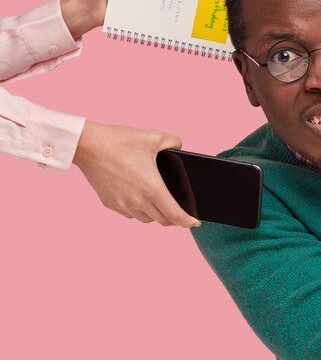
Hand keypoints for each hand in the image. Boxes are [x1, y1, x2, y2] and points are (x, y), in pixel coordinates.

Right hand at [72, 121, 199, 227]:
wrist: (87, 145)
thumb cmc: (120, 141)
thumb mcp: (153, 137)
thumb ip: (173, 142)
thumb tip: (180, 147)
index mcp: (152, 189)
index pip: (175, 215)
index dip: (187, 221)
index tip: (195, 222)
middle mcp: (137, 201)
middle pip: (162, 220)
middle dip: (174, 219)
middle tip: (181, 214)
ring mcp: (122, 204)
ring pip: (146, 219)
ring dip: (156, 216)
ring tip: (161, 207)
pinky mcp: (109, 203)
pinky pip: (129, 214)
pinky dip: (139, 211)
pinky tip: (141, 201)